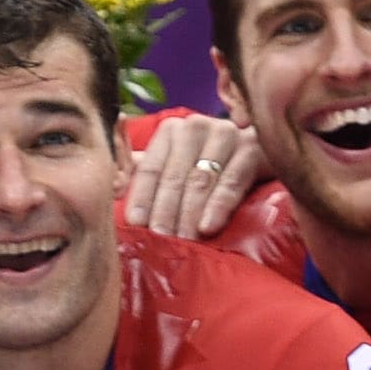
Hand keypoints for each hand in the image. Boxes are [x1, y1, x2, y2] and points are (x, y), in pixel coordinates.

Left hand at [122, 113, 264, 241]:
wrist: (256, 158)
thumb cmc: (207, 170)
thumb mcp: (172, 169)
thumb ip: (142, 174)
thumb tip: (113, 188)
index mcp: (170, 131)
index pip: (151, 167)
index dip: (142, 197)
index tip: (135, 225)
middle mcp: (195, 127)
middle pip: (174, 176)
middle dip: (165, 212)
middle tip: (159, 242)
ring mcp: (225, 134)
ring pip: (200, 180)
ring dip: (188, 215)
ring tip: (181, 242)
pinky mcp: (252, 148)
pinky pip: (232, 181)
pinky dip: (219, 206)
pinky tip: (207, 228)